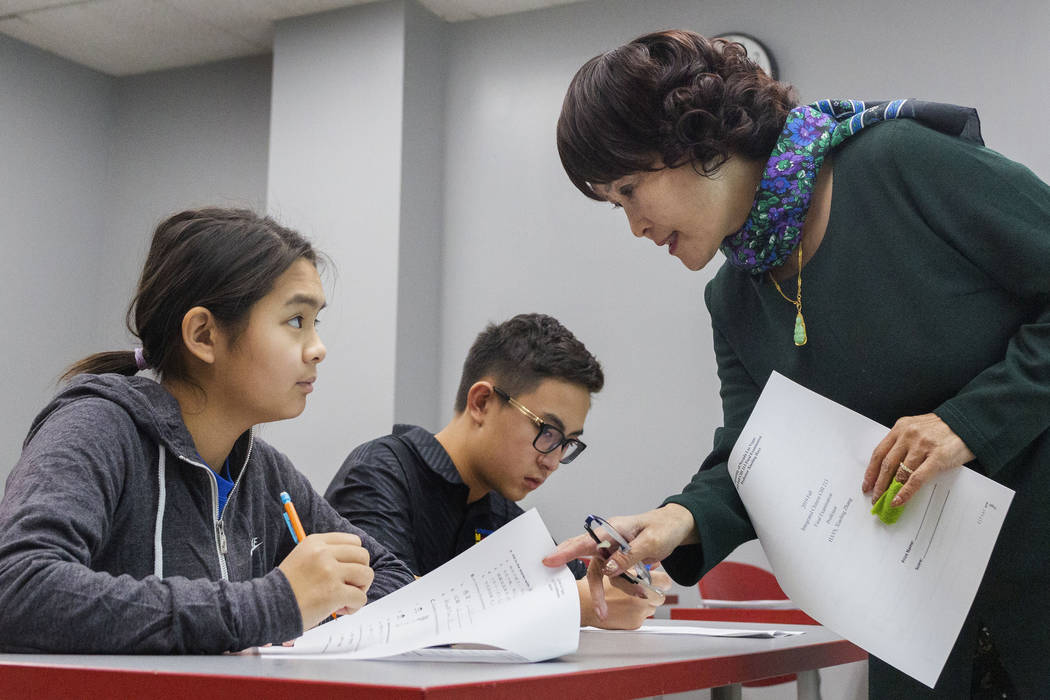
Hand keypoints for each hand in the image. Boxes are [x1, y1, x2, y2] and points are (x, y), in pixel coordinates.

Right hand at [278, 532, 373, 630]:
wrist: (268, 607)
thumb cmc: (287, 587)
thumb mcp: (303, 557)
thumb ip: (326, 555)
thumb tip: (354, 562)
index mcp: (316, 542)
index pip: (353, 541)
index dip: (355, 558)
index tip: (346, 571)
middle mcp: (324, 553)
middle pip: (363, 556)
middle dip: (360, 573)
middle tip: (349, 586)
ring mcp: (329, 572)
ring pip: (366, 575)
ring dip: (360, 590)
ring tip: (345, 598)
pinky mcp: (334, 592)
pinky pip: (360, 597)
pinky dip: (354, 606)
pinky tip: (340, 609)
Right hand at [544, 505, 695, 620]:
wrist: (675, 528)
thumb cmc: (663, 528)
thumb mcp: (650, 542)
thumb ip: (628, 556)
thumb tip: (609, 569)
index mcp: (613, 529)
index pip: (586, 541)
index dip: (566, 551)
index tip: (550, 560)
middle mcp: (609, 539)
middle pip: (587, 559)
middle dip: (587, 581)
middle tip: (568, 584)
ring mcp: (613, 550)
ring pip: (605, 574)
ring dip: (622, 586)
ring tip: (641, 593)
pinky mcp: (619, 559)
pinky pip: (616, 577)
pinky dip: (628, 586)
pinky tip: (641, 590)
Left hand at [862, 413, 974, 506]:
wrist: (969, 423)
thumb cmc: (943, 429)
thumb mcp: (917, 429)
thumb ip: (904, 443)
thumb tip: (891, 470)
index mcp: (901, 428)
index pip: (879, 452)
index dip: (871, 471)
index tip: (866, 484)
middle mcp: (908, 435)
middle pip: (887, 464)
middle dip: (878, 483)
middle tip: (874, 497)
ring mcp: (922, 446)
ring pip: (900, 472)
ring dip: (890, 490)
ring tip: (886, 501)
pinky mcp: (937, 457)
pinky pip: (916, 478)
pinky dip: (906, 492)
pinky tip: (899, 500)